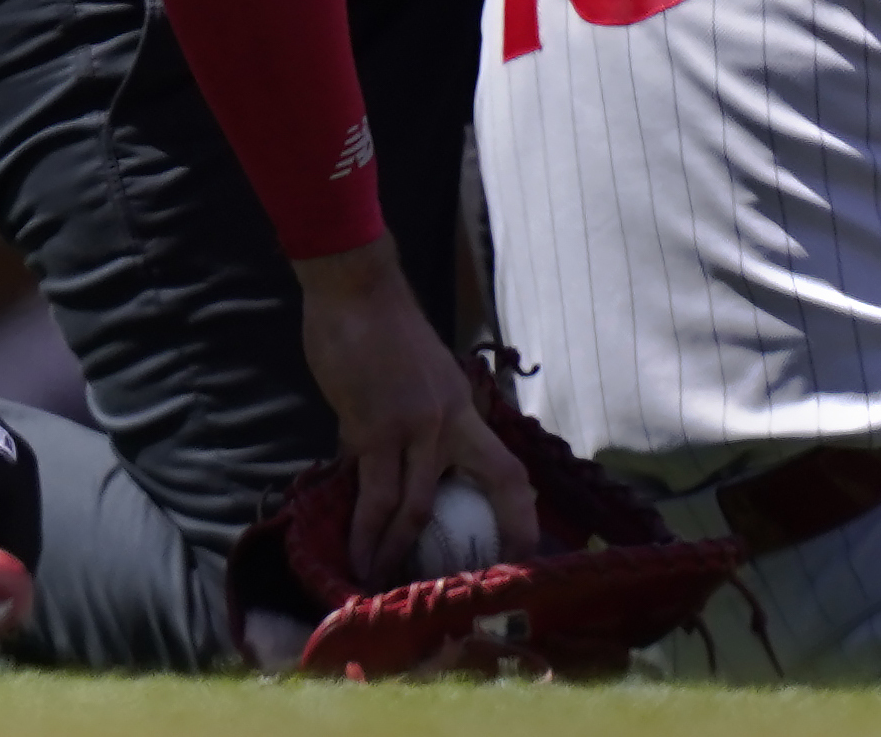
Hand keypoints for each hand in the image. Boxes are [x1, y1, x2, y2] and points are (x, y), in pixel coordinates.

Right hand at [294, 237, 539, 583]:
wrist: (358, 293)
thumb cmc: (380, 332)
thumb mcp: (417, 381)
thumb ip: (412, 424)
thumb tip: (389, 465)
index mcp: (464, 409)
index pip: (508, 468)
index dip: (521, 513)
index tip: (523, 553)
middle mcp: (452, 420)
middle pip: (492, 483)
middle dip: (491, 538)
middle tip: (471, 586)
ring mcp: (418, 425)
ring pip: (418, 505)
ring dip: (398, 549)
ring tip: (381, 580)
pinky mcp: (375, 429)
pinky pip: (375, 494)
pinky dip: (366, 531)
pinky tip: (357, 555)